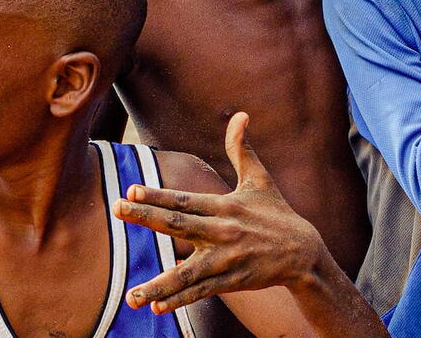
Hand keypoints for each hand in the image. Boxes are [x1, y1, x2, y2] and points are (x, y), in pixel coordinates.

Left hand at [112, 113, 329, 313]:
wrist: (304, 252)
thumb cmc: (277, 213)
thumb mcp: (261, 180)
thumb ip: (242, 150)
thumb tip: (240, 115)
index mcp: (226, 206)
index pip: (186, 199)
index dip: (158, 195)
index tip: (132, 190)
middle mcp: (224, 231)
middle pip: (179, 225)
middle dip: (145, 217)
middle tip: (116, 208)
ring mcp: (227, 259)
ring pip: (188, 272)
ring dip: (159, 283)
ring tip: (131, 294)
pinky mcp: (231, 281)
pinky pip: (201, 291)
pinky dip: (180, 299)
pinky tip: (157, 306)